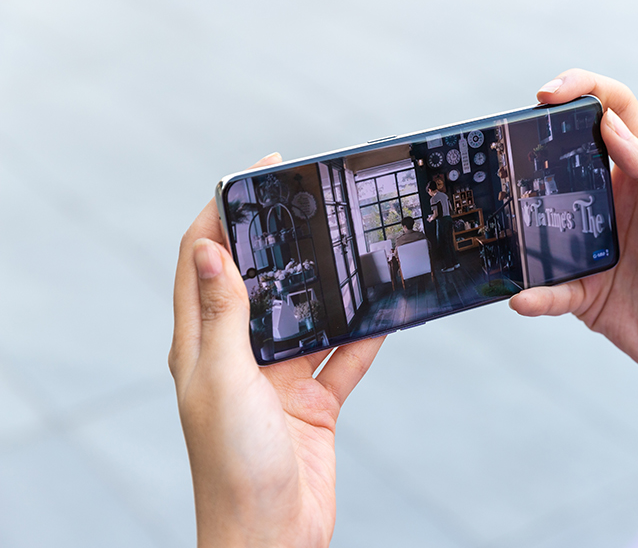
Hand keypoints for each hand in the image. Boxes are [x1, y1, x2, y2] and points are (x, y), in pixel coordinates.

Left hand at [170, 153, 382, 546]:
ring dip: (330, 282)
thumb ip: (224, 316)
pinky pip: (345, 355)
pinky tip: (388, 308)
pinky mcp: (315, 400)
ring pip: (309, 314)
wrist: (272, 539)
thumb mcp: (224, 380)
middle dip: (284, 237)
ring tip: (355, 243)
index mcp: (202, 345)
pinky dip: (366, 333)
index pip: (204, 260)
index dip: (223, 211)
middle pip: (261, 279)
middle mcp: (239, 355)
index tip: (256, 173)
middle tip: (315, 198)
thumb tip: (209, 248)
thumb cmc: (233, 467)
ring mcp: (279, 377)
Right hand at [510, 70, 637, 450]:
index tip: (547, 94)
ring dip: (521, 221)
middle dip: (534, 146)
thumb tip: (609, 124)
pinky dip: (534, 294)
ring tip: (500, 219)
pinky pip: (549, 288)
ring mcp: (594, 247)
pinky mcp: (584, 292)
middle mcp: (614, 204)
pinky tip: (524, 298)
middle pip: (565, 159)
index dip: (582, 89)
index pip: (613, 113)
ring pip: (543, 222)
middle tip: (507, 148)